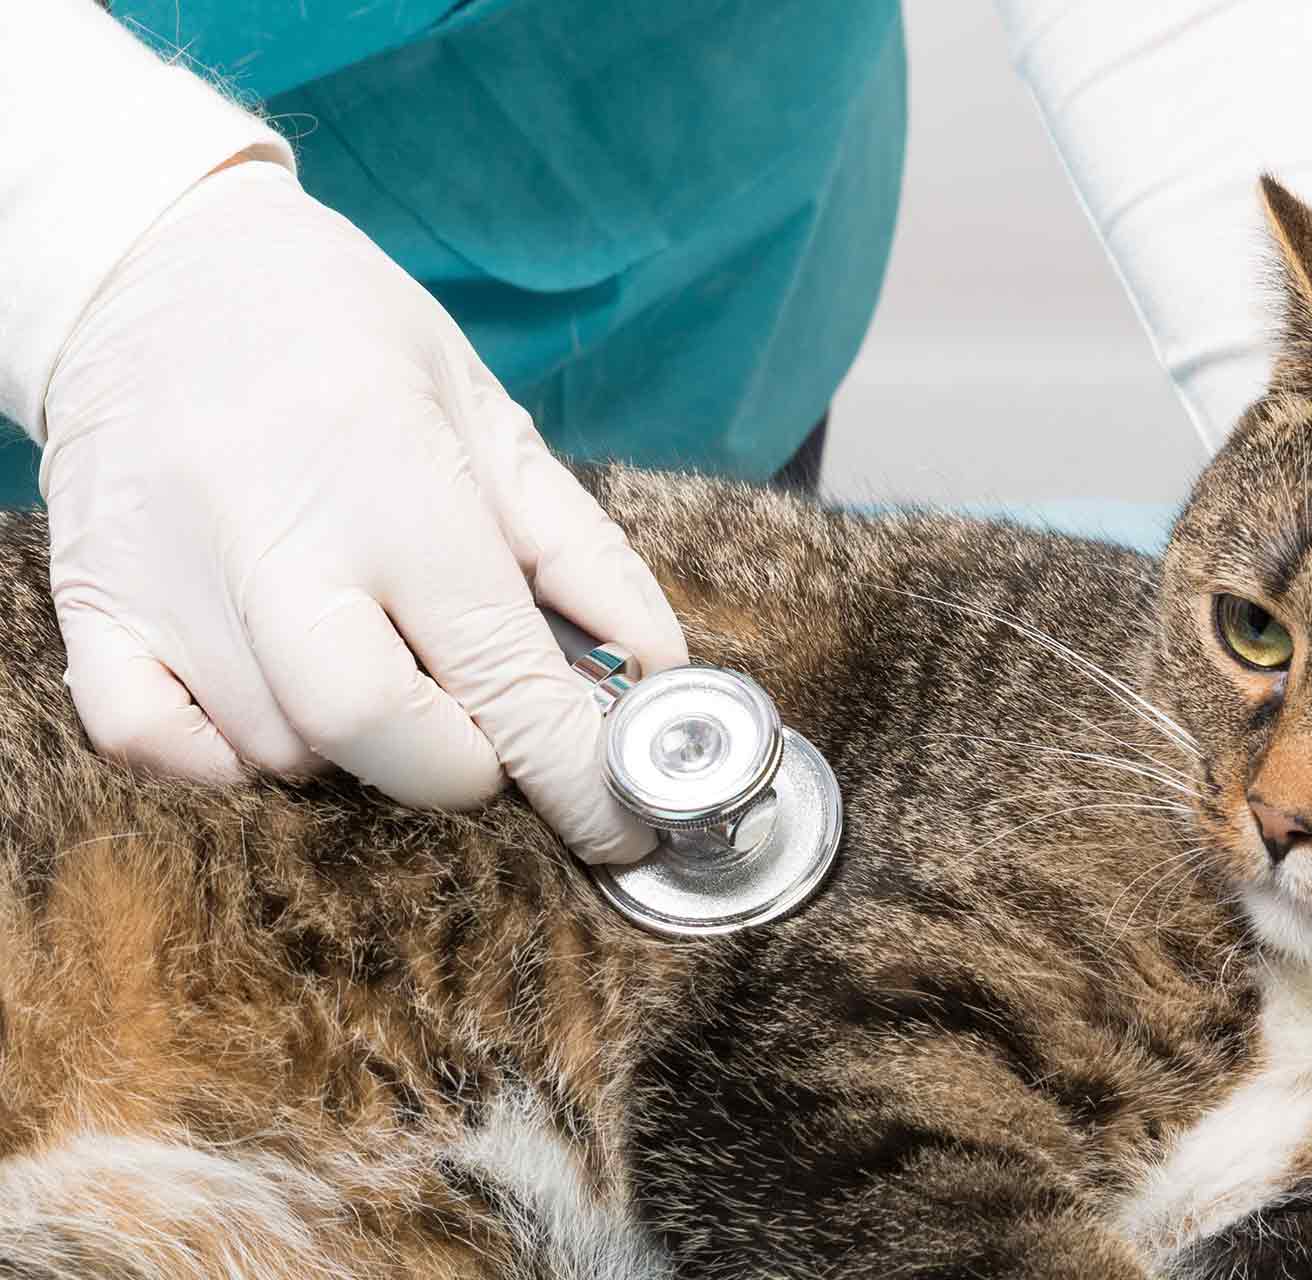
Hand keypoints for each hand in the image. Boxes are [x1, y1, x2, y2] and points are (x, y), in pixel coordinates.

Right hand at [42, 159, 686, 862]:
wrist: (157, 259)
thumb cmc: (345, 333)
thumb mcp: (489, 414)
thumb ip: (581, 554)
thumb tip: (656, 668)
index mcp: (399, 489)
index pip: (502, 675)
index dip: (576, 772)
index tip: (620, 823)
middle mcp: (277, 542)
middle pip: (378, 733)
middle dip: (459, 769)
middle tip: (483, 731)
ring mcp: (171, 579)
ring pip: (276, 749)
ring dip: (350, 751)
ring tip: (371, 662)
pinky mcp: (94, 601)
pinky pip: (145, 743)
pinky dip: (218, 758)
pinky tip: (266, 702)